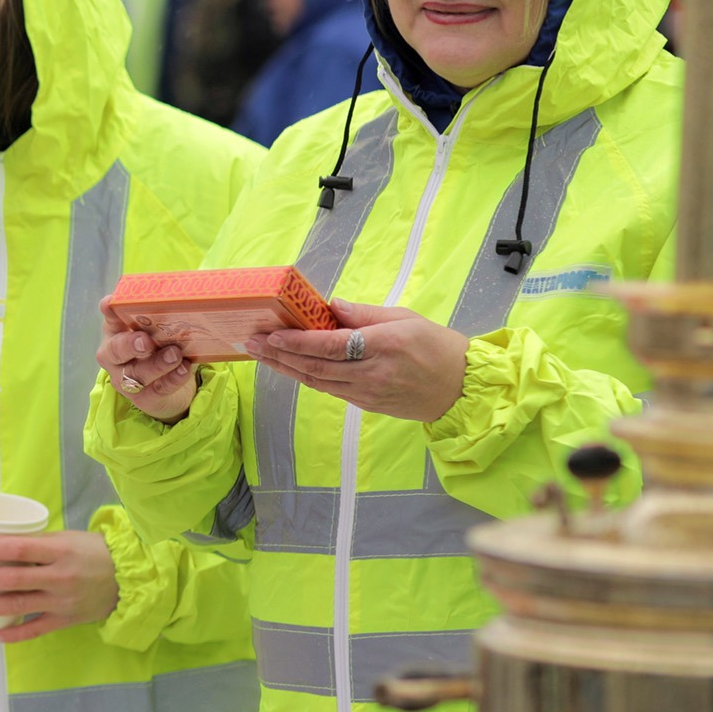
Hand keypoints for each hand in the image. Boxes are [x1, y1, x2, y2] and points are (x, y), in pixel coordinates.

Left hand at [0, 531, 119, 643]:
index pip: (20, 549)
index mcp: (60, 551)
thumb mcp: (66, 539)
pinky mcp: (65, 620)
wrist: (129, 578)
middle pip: (14, 579)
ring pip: (19, 606)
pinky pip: (35, 630)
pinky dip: (13, 635)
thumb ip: (36, 544)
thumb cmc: (93, 552)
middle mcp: (60, 578)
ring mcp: (62, 602)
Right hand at [96, 313, 196, 422]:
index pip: (110, 319)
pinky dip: (172, 379)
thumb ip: (161, 315)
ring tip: (175, 354)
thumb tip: (181, 292)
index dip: (110, 311)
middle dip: (129, 345)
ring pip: (136, 374)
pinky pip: (157, 389)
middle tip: (146, 340)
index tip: (111, 302)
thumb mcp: (157, 329)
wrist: (168, 386)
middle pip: (115, 351)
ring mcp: (126, 380)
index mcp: (116, 333)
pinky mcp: (144, 398)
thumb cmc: (159, 348)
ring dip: (156, 364)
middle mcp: (115, 357)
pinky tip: (184, 369)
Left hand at [246, 299, 469, 422]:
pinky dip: (305, 377)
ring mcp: (368, 393)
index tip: (272, 334)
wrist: (462, 389)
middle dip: (279, 355)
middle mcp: (372, 372)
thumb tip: (331, 306)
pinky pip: (329, 390)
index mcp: (384, 345)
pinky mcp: (366, 405)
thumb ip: (365, 314)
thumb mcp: (405, 318)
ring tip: (260, 355)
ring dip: (285, 368)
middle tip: (250, 343)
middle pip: (315, 366)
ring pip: (317, 381)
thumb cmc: (436, 346)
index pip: (331, 345)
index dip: (297, 342)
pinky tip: (288, 367)